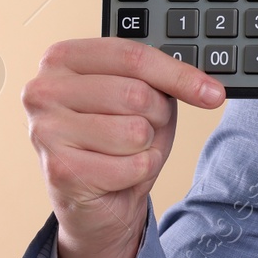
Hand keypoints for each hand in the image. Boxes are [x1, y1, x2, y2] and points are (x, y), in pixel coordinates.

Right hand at [21, 37, 225, 257]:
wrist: (95, 202)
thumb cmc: (116, 140)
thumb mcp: (144, 99)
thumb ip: (165, 81)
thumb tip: (209, 89)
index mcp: (62, 59)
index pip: (133, 56)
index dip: (180, 75)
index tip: (213, 92)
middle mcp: (43, 90)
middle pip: (136, 93)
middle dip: (157, 117)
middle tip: (143, 130)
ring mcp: (45, 130)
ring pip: (135, 130)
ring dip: (146, 147)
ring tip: (124, 152)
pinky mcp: (59, 169)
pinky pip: (132, 165)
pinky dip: (139, 172)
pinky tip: (116, 175)